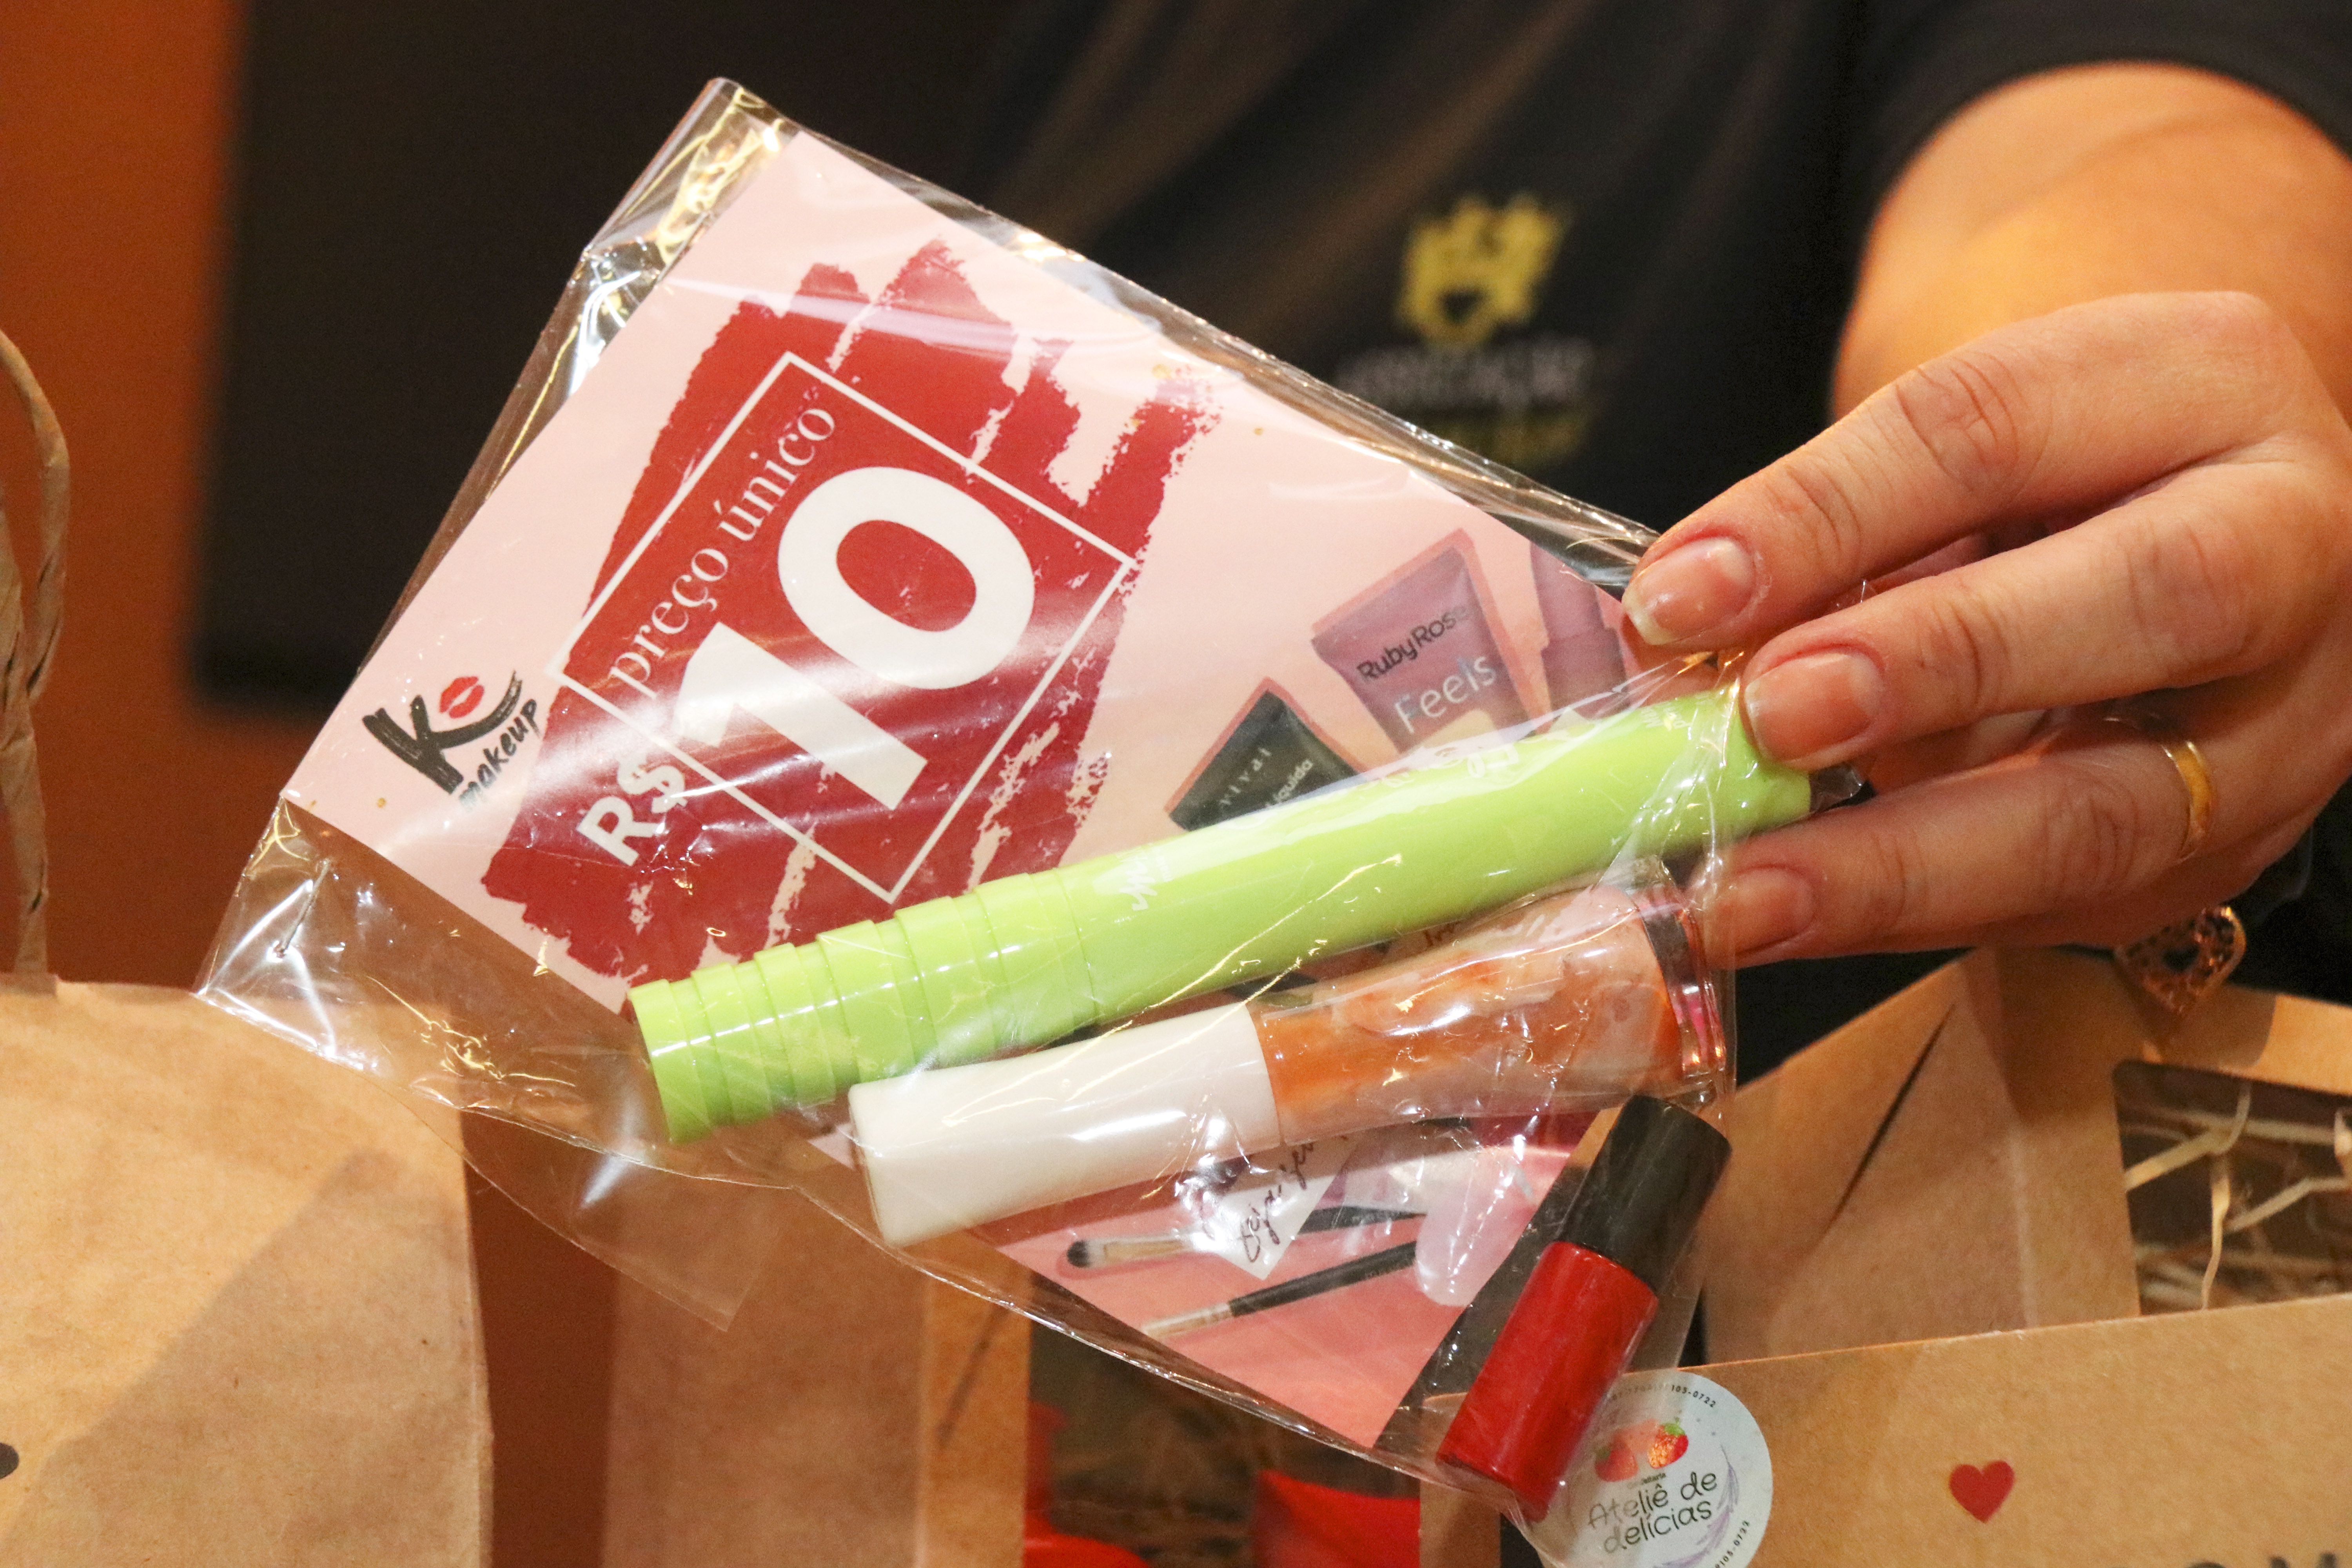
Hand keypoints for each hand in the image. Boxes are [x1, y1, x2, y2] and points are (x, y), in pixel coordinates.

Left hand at [1620, 292, 2351, 962]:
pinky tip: (1796, 924)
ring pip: (2120, 805)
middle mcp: (2294, 540)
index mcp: (2204, 382)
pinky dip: (1917, 918)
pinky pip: (2077, 901)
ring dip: (1905, 863)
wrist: (2180, 522)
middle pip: (2148, 597)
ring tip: (1743, 895)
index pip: (1997, 429)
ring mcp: (2289, 713)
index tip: (1676, 596)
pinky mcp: (2240, 840)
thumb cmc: (2044, 475)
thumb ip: (1832, 535)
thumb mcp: (1947, 456)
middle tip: (1770, 720)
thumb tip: (1674, 640)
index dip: (1825, 516)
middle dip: (1941, 664)